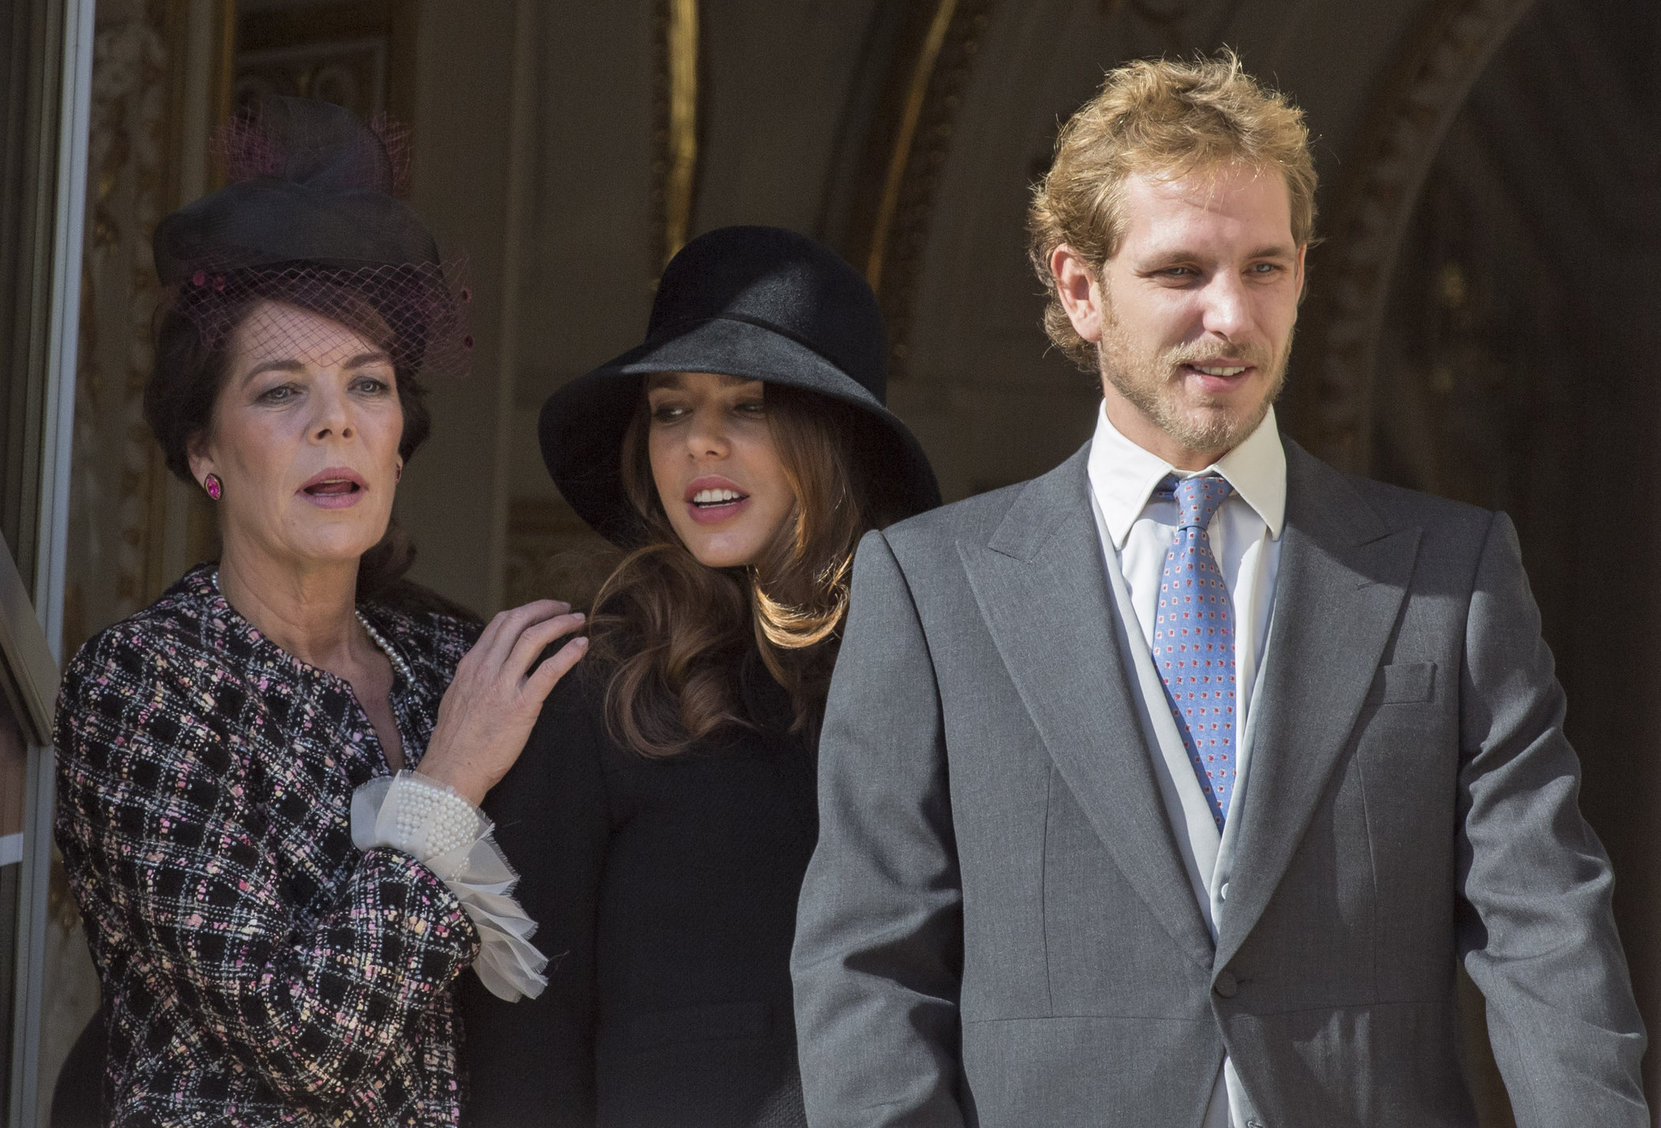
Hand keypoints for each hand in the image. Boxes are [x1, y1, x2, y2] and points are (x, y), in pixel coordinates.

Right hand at [417, 600, 587, 805]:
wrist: (451, 770)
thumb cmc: (455, 742)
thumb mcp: (457, 699)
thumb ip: (474, 680)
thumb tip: (487, 669)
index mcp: (471, 665)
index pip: (500, 623)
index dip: (526, 611)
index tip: (544, 611)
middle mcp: (486, 669)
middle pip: (518, 621)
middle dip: (546, 609)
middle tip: (566, 609)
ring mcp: (503, 686)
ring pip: (534, 638)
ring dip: (560, 624)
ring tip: (578, 621)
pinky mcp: (521, 706)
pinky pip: (549, 671)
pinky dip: (569, 654)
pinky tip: (581, 646)